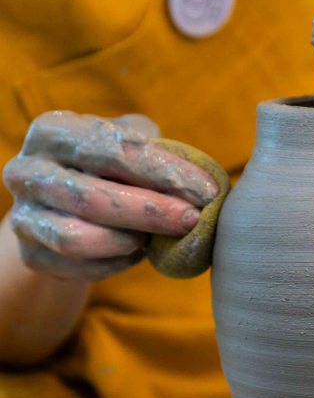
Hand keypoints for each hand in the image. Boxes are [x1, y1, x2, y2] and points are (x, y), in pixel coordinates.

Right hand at [3, 112, 219, 281]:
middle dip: (151, 211)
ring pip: (78, 238)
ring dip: (129, 240)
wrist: (64, 207)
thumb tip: (199, 174)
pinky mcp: (31, 255)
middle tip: (194, 219)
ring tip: (159, 237)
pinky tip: (138, 251)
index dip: (163, 169)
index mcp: (52, 131)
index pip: (110, 147)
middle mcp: (26, 171)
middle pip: (92, 197)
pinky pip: (79, 266)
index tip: (207, 189)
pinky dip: (116, 262)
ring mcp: (22, 216)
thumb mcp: (126, 144)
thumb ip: (155, 149)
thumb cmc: (107, 167)